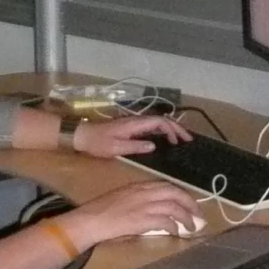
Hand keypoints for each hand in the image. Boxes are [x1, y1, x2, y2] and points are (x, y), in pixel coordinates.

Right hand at [70, 179, 201, 246]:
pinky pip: (165, 221)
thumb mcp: (123, 197)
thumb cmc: (102, 211)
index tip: (189, 203)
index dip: (181, 195)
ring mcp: (144, 205)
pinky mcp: (143, 219)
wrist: (91, 220)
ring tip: (191, 226)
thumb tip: (156, 208)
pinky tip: (176, 232)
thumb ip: (140, 198)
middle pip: (175, 193)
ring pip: (174, 207)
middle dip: (190, 203)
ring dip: (186, 218)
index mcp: (140, 186)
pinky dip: (174, 227)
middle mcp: (144, 193)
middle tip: (198, 215)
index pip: (167, 186)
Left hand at [72, 112, 192, 159]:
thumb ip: (136, 146)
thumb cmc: (98, 143)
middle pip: (161, 120)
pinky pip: (150, 126)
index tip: (182, 140)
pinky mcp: (130, 127)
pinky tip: (164, 140)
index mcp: (135, 124)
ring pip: (156, 123)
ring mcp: (133, 123)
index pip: (160, 122)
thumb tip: (154, 146)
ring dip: (169, 129)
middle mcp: (136, 121)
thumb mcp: (116, 148)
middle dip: (176, 128)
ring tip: (179, 140)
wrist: (82, 135)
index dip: (173, 129)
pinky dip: (161, 131)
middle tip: (187, 140)